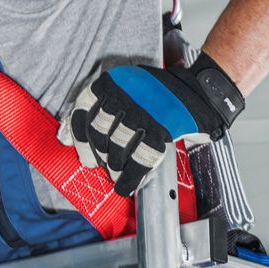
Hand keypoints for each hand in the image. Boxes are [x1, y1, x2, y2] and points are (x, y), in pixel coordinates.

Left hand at [58, 52, 244, 196]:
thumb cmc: (160, 93)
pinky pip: (140, 159)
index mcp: (114, 82)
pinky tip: (126, 185)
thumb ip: (100, 106)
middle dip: (94, 151)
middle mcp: (126, 95)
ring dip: (113, 165)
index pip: (83, 108)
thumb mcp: (128, 87)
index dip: (75, 131)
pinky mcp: (162, 130)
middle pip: (97, 131)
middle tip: (95, 163)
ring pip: (117, 146)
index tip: (69, 145)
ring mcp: (144, 113)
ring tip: (114, 173)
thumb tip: (66, 135)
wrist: (203, 90)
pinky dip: (131, 176)